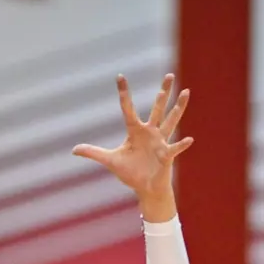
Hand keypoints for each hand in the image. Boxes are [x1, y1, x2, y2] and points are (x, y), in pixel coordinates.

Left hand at [72, 74, 191, 212]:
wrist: (145, 188)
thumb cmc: (130, 172)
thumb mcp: (110, 161)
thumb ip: (93, 153)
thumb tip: (73, 150)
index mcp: (135, 131)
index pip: (128, 109)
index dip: (124, 94)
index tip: (120, 76)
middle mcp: (150, 132)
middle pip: (158, 108)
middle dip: (163, 93)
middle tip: (169, 75)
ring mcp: (160, 142)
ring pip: (171, 121)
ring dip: (178, 108)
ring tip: (186, 92)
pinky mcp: (166, 155)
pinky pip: (174, 149)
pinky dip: (181, 145)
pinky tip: (189, 139)